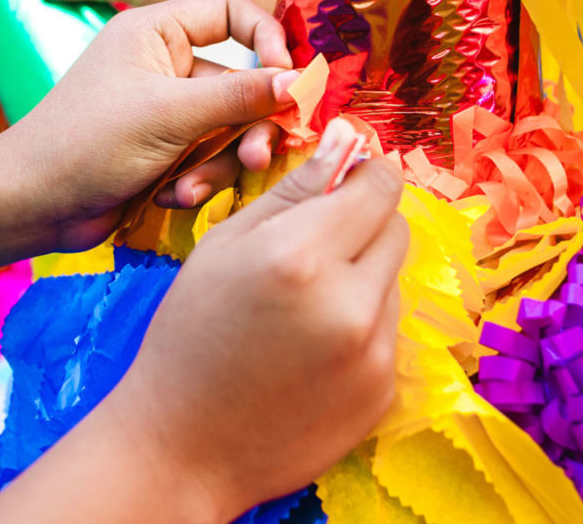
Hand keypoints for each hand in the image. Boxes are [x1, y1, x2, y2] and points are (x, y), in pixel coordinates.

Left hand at [0, 0, 295, 250]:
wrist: (34, 205)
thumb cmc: (86, 144)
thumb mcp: (169, 114)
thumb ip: (239, 94)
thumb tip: (300, 79)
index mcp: (155, 31)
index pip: (232, 11)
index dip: (267, 40)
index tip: (289, 81)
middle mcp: (165, 63)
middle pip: (243, 80)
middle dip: (251, 124)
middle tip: (257, 157)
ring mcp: (168, 109)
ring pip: (231, 126)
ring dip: (220, 162)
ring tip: (192, 188)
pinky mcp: (169, 149)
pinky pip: (211, 157)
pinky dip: (199, 179)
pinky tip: (171, 196)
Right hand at [100, 118, 408, 518]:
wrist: (184, 443)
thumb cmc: (190, 332)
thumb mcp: (226, 244)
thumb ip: (294, 188)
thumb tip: (347, 139)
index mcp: (302, 254)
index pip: (380, 185)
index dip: (365, 174)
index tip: (348, 178)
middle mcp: (349, 303)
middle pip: (398, 228)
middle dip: (364, 223)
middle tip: (314, 246)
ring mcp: (373, 353)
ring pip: (394, 280)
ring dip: (362, 278)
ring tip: (304, 307)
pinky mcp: (383, 392)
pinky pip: (389, 332)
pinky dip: (361, 328)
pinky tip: (312, 348)